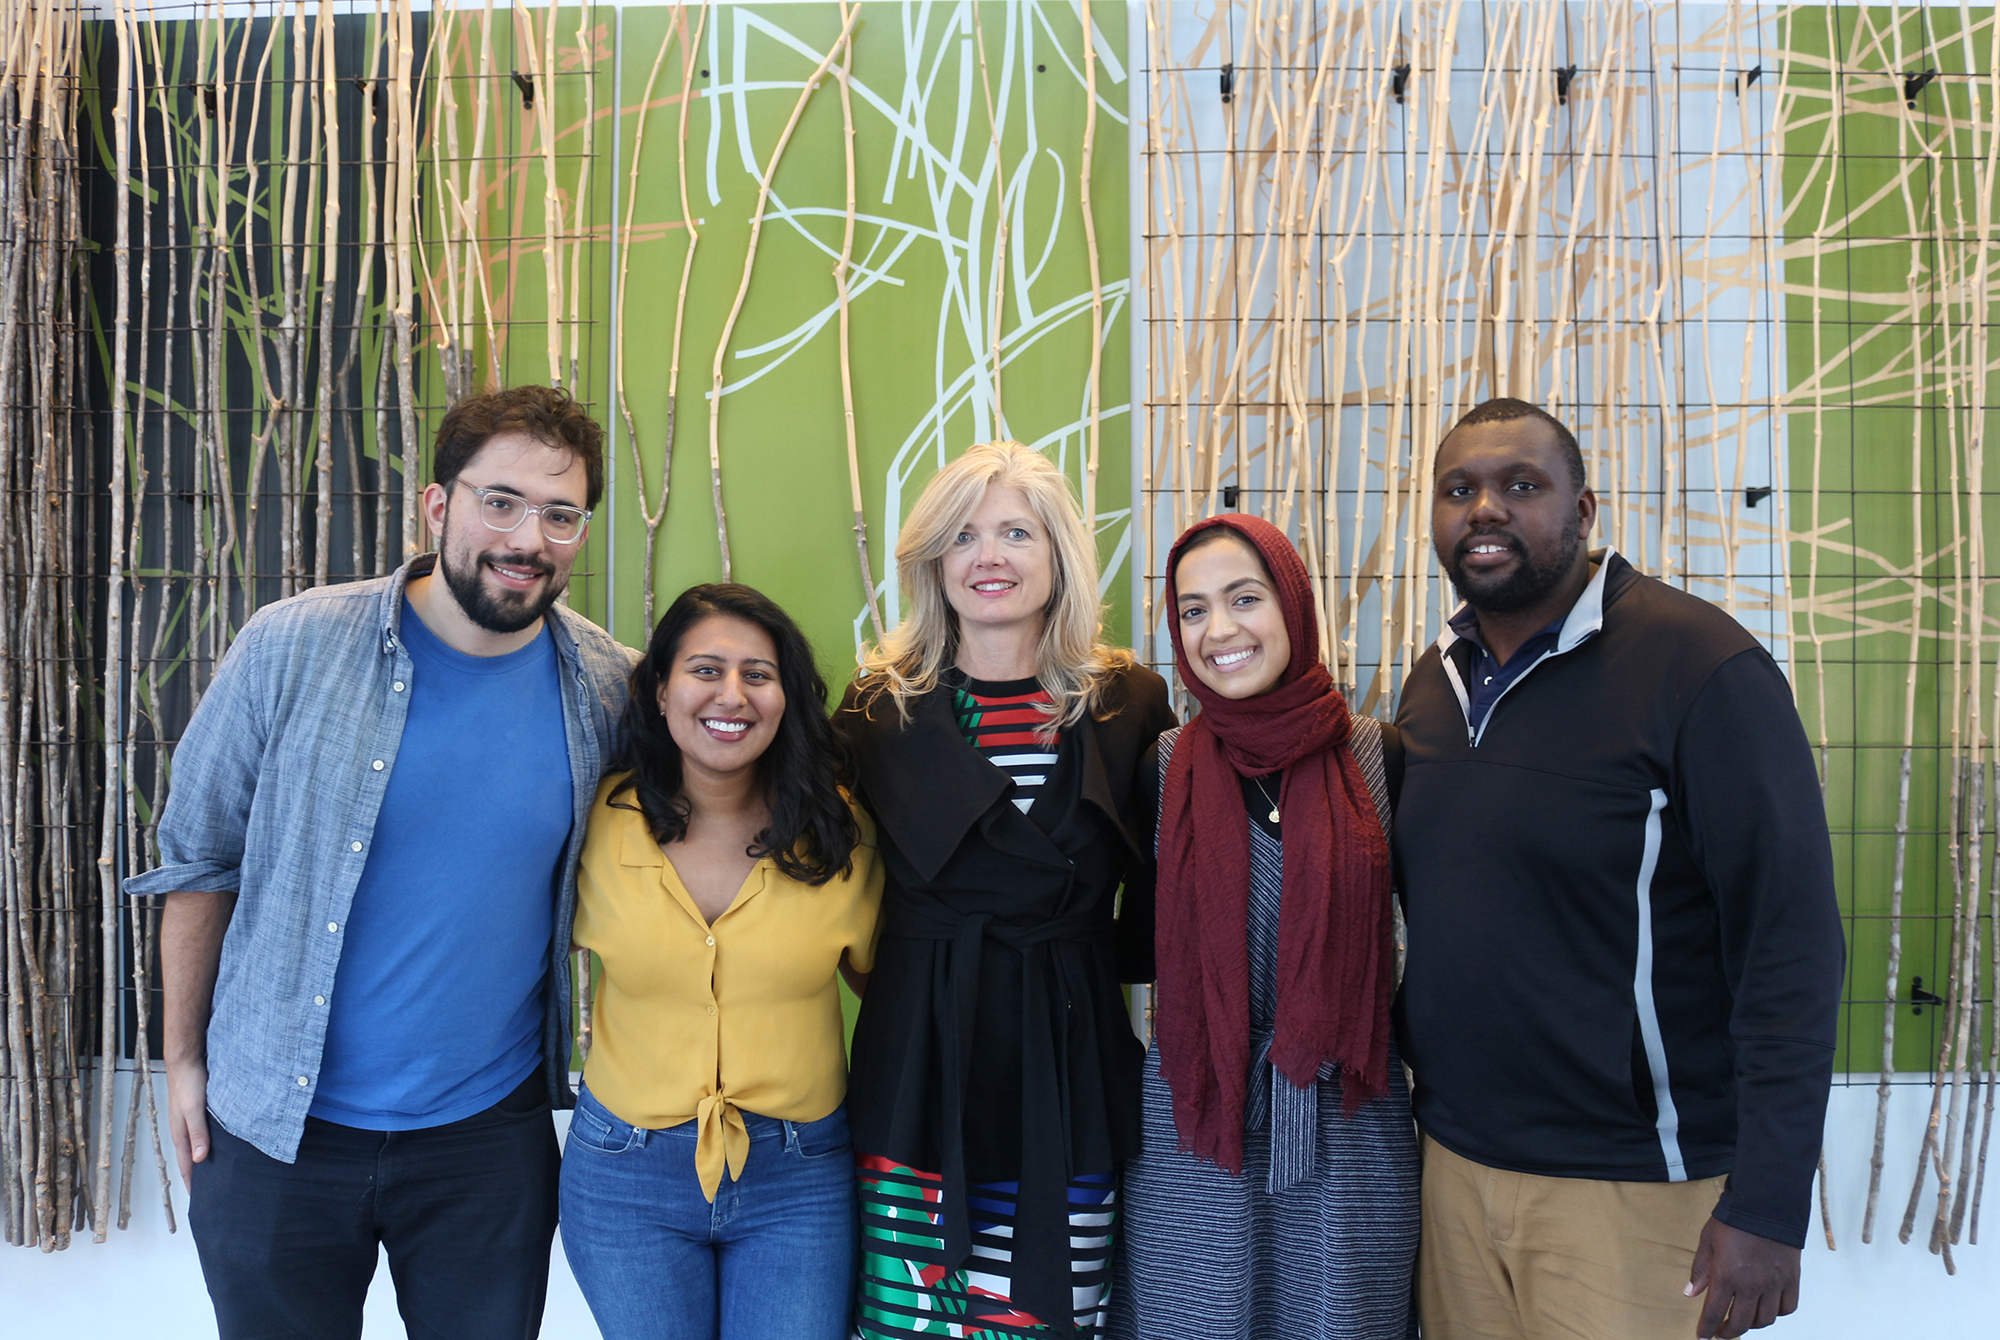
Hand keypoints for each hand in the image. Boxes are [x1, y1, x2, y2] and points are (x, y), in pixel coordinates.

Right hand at [165, 1060, 210, 1189]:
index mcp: (180, 1134)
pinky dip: (209, 1143)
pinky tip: (220, 1144)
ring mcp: (190, 1121)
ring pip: (197, 1146)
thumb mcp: (194, 1109)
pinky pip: (203, 1133)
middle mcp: (183, 1130)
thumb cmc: (188, 1083)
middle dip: (199, 1175)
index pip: (186, 1165)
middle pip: (191, 1158)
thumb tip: (199, 1158)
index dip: (192, 1182)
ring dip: (204, 1159)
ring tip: (217, 1171)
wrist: (186, 1060)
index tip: (199, 1199)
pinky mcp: (198, 1111)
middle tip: (212, 1190)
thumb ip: (198, 1133)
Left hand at [1686, 1215, 1800, 1337]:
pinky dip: (1777, 1313)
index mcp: (1727, 1275)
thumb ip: (1701, 1270)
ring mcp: (1774, 1283)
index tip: (1703, 1337)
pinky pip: (1787, 1307)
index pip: (1715, 1313)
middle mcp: (1752, 1285)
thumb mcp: (1708, 1242)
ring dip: (1752, 1325)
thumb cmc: (1733, 1221)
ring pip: (1765, 1319)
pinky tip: (1767, 1308)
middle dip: (1729, 1332)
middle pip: (1742, 1323)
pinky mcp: (1792, 1279)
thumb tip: (1690, 1294)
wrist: (1766, 1204)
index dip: (1708, 1329)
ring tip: (1743, 1320)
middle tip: (1721, 1333)